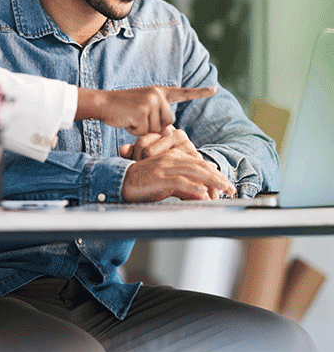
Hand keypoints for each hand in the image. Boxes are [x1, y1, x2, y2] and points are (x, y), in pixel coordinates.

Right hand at [76, 85, 216, 135]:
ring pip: (157, 129)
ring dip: (143, 129)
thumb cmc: (122, 109)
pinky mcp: (142, 111)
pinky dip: (135, 131)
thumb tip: (168, 133)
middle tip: (136, 117)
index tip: (214, 89)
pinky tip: (127, 120)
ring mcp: (151, 102)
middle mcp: (158, 94)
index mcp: (160, 92)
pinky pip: (145, 131)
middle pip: (168, 122)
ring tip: (131, 118)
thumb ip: (158, 118)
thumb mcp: (144, 109)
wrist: (103, 103)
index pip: (183, 93)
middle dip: (154, 126)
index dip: (200, 92)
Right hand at [119, 126, 235, 201]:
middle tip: (231, 188)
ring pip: (194, 172)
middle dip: (219, 178)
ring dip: (212, 182)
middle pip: (200, 166)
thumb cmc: (144, 183)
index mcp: (173, 157)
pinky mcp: (158, 177)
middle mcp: (171, 159)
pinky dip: (193, 187)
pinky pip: (179, 180)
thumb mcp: (168, 183)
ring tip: (224, 189)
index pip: (200, 164)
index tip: (226, 185)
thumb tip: (202, 194)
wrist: (121, 181)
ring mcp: (164, 167)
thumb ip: (184, 186)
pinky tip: (203, 192)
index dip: (215, 174)